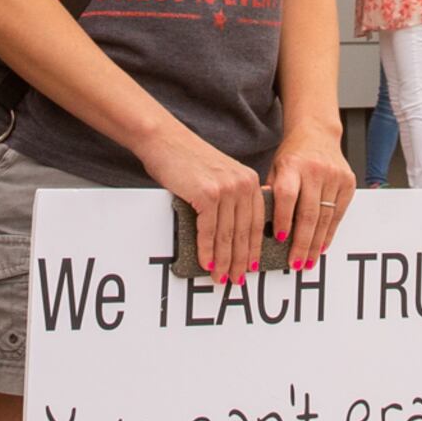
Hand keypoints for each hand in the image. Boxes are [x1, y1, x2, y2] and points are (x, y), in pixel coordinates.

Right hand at [142, 125, 269, 284]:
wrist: (164, 140)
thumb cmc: (186, 160)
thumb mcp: (218, 176)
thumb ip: (230, 198)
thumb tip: (229, 234)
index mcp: (249, 181)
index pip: (257, 222)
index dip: (254, 249)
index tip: (251, 267)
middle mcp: (243, 184)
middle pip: (244, 232)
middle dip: (239, 261)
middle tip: (235, 280)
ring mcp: (227, 188)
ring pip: (228, 235)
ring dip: (223, 260)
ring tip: (220, 277)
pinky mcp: (208, 194)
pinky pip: (209, 230)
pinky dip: (207, 250)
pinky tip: (206, 263)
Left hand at [267, 127, 357, 272]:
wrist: (317, 133)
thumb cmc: (292, 156)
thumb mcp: (275, 169)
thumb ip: (271, 194)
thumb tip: (263, 228)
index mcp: (291, 165)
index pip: (287, 196)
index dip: (283, 219)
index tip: (280, 240)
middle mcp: (314, 170)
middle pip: (308, 213)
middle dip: (301, 242)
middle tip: (295, 263)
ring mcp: (334, 176)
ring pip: (325, 218)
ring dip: (315, 243)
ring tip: (307, 261)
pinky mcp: (348, 182)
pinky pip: (339, 214)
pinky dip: (329, 233)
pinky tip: (321, 246)